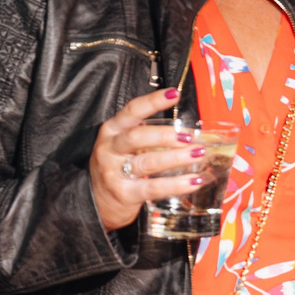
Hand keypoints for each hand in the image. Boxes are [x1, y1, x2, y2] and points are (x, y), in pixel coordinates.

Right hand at [89, 87, 207, 231]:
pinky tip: (194, 181)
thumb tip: (187, 130)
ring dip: (176, 158)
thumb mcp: (123, 145)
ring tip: (198, 154)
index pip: (132, 110)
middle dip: (166, 135)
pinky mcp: (124, 193)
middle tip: (190, 137)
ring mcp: (115, 172)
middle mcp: (111, 148)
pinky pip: (153, 187)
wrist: (97, 201)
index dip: (154, 101)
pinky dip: (176, 184)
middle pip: (138, 136)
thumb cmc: (117, 167)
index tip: (175, 94)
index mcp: (112, 130)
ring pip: (147, 162)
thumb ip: (147, 134)